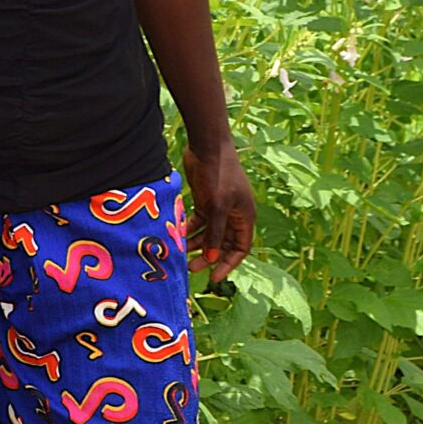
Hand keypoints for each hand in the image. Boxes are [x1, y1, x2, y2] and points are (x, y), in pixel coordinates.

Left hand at [179, 138, 255, 288]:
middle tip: (190, 268)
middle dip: (208, 256)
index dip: (228, 264)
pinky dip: (189, 229)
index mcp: (245, 218)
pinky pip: (199, 221)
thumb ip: (214, 234)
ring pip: (209, 234)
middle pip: (223, 244)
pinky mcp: (205, 200)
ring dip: (196, 244)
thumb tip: (212, 259)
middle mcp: (234, 215)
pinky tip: (177, 236)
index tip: (213, 277)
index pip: (240, 249)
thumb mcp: (216, 206)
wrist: (207, 146)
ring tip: (180, 254)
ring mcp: (219, 207)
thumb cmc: (218, 175)